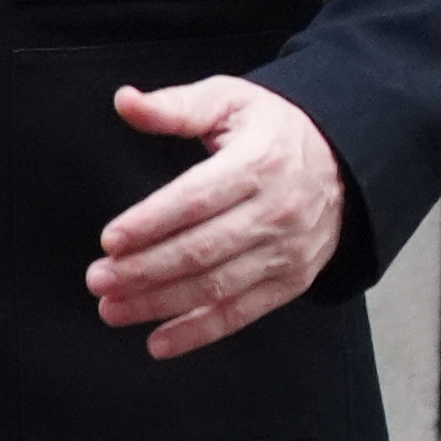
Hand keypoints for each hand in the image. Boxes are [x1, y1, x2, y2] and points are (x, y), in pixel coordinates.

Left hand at [84, 76, 342, 358]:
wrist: (342, 162)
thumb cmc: (272, 128)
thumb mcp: (228, 99)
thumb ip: (175, 106)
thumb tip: (124, 101)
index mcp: (257, 163)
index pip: (196, 199)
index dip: (151, 222)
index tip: (110, 240)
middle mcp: (275, 212)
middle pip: (202, 250)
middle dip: (144, 271)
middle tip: (98, 280)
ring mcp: (286, 253)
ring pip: (217, 287)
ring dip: (161, 304)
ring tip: (113, 309)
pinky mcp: (291, 281)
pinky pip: (241, 313)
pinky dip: (199, 333)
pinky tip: (158, 341)